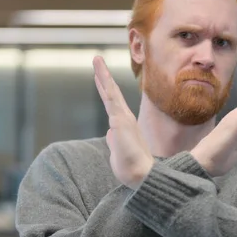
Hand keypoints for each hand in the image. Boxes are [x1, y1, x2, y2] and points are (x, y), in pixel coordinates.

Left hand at [93, 56, 153, 189]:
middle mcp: (124, 118)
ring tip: (96, 60)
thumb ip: (114, 141)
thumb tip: (110, 133)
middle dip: (103, 77)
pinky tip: (99, 72)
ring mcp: (122, 118)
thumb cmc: (131, 168)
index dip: (105, 89)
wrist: (140, 176)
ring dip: (103, 75)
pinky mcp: (120, 120)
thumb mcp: (117, 152)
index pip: (112, 104)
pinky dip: (105, 83)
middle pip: (111, 93)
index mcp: (123, 126)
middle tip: (97, 61)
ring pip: (111, 92)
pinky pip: (111, 97)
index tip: (99, 77)